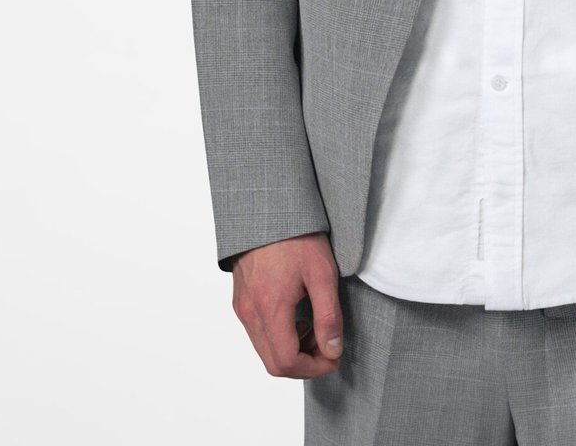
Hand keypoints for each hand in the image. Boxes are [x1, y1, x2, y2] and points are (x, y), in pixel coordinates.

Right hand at [231, 233, 344, 377]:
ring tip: (315, 328)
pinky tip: (297, 316)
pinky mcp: (240, 299)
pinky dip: (279, 336)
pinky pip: (257, 333)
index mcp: (269, 308)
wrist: (267, 207)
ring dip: (291, 350)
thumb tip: (333, 350)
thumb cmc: (296, 235)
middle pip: (273, 363)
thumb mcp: (322, 272)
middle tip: (327, 346)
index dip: (314, 368)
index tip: (334, 356)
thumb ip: (328, 315)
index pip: (287, 361)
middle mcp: (250, 313)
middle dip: (304, 364)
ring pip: (264, 350)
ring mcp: (242, 307)